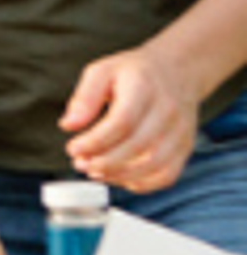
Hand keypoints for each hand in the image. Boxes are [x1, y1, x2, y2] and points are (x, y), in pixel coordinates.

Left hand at [63, 47, 201, 192]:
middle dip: (104, 162)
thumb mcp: (102, 71)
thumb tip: (68, 125)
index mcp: (144, 89)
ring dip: (121, 175)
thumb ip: (84, 98)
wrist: (178, 71)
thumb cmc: (136, 72)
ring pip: (154, 165)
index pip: (122, 122)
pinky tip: (120, 178)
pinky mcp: (185, 147)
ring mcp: (180, 131)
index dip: (95, 141)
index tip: (73, 148)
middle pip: (138, 146)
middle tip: (81, 164)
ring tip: (96, 172)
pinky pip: (168, 174)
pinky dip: (143, 183)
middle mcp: (167, 111)